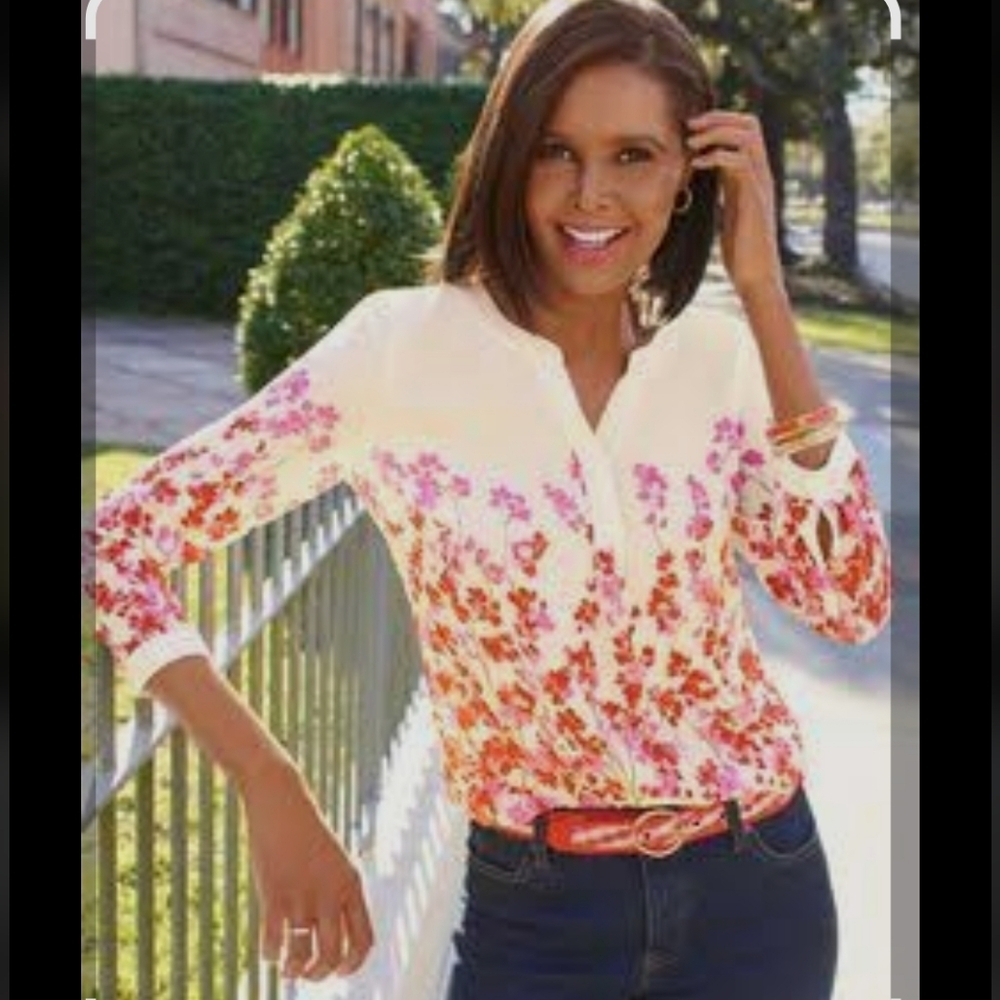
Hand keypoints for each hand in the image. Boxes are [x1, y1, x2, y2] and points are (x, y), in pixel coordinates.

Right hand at [240, 761, 374, 981]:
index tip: (338, 970)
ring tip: (288, 968)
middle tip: (306, 972)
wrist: (283, 801)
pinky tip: (269, 950)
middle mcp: (331, 893)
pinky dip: (270, 955)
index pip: (364, 941)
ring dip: (295, 970)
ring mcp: (303, 894)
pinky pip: (273, 943)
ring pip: (303, 956)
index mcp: (352, 885)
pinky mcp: (274, 893)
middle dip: (320, 974)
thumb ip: (338, 895)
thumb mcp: (334, 863)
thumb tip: (333, 935)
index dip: (352, 965)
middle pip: (333, 955)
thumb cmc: (307, 835)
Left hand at [686, 110, 782, 297]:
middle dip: (719, 118)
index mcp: (753, 174)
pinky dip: (717, 156)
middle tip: (690, 126)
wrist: (756, 274)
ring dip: (716, 133)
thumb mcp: (731, 209)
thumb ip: (726, 188)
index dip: (720, 121)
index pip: (746, 130)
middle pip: (750, 124)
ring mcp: (760, 184)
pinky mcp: (754, 199)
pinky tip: (697, 165)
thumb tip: (709, 176)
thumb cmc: (741, 248)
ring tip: (691, 143)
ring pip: (747, 137)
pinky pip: (740, 163)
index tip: (692, 127)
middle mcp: (761, 174)